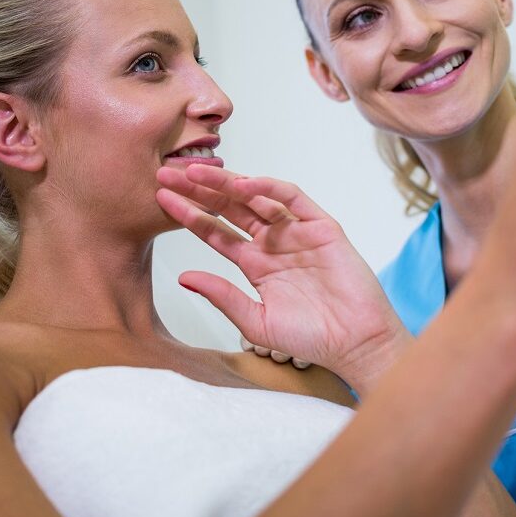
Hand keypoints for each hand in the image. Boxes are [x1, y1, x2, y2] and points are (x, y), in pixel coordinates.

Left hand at [155, 165, 411, 394]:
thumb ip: (222, 296)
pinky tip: (243, 184)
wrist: (354, 343)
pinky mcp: (321, 226)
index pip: (215, 232)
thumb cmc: (310, 338)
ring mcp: (297, 232)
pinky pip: (292, 199)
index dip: (189, 215)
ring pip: (255, 198)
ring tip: (196, 173)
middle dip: (199, 191)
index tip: (160, 199)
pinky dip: (268, 188)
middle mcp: (273, 243)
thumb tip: (183, 278)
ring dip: (227, 183)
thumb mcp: (254, 321)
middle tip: (168, 174)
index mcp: (255, 264)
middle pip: (229, 208)